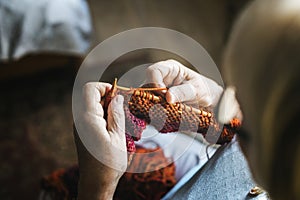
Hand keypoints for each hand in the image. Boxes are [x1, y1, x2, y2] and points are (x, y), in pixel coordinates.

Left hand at [74, 82, 125, 199]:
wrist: (96, 183)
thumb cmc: (109, 163)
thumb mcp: (118, 137)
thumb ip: (117, 114)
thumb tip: (117, 97)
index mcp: (88, 119)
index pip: (90, 89)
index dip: (105, 87)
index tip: (118, 94)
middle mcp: (80, 120)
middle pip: (91, 96)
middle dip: (108, 97)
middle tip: (123, 109)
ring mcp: (80, 126)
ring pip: (92, 105)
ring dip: (107, 107)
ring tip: (120, 121)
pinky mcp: (82, 132)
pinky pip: (91, 115)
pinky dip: (103, 115)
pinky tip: (114, 127)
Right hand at [145, 59, 222, 106]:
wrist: (208, 100)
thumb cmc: (203, 91)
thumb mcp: (197, 91)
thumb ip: (183, 92)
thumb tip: (169, 97)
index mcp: (171, 68)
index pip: (154, 71)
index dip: (155, 83)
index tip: (163, 96)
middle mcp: (162, 77)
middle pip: (147, 84)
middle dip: (154, 96)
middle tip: (165, 106)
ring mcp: (158, 89)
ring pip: (147, 96)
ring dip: (155, 105)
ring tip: (167, 110)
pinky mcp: (158, 100)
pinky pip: (151, 104)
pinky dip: (156, 110)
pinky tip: (165, 114)